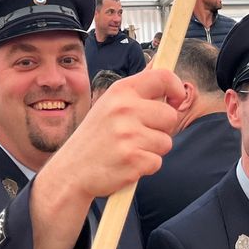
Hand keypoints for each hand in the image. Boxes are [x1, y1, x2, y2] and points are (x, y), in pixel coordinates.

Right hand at [30, 69, 183, 248]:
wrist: (72, 170)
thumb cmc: (95, 137)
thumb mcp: (109, 105)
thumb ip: (136, 94)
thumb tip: (167, 81)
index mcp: (121, 91)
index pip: (163, 77)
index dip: (177, 88)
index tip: (176, 100)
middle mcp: (125, 108)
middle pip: (170, 115)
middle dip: (162, 128)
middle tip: (140, 134)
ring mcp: (129, 134)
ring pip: (166, 142)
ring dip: (153, 149)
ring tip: (129, 149)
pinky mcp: (133, 159)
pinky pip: (157, 162)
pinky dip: (146, 166)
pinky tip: (126, 163)